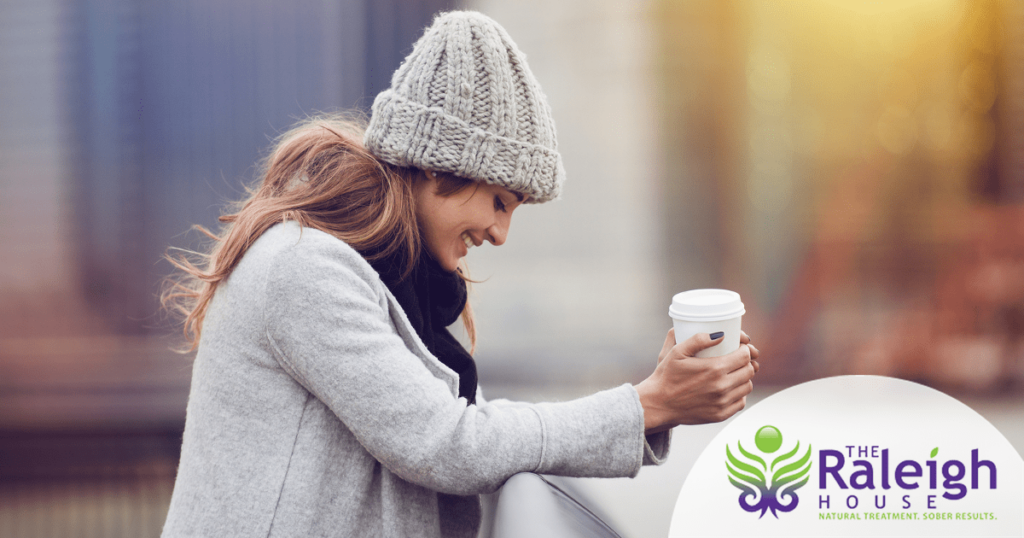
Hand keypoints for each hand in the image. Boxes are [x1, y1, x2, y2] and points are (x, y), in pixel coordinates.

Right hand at [637, 329, 759, 433]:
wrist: (659, 404)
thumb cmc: (666, 376)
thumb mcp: (677, 352)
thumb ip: (698, 339)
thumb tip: (721, 334)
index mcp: (714, 368)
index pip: (744, 356)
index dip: (744, 350)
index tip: (739, 348)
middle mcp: (721, 386)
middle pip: (749, 370)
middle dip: (745, 362)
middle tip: (735, 360)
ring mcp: (722, 403)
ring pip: (747, 386)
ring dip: (743, 378)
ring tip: (732, 374)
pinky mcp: (721, 415)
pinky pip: (740, 402)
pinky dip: (738, 394)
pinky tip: (728, 389)